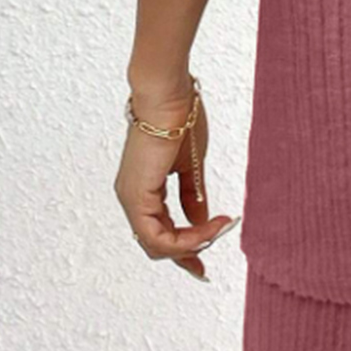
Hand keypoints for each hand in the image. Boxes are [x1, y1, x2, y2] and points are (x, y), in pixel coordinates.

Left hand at [115, 73, 236, 279]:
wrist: (168, 95)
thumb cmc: (180, 119)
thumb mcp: (191, 167)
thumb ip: (193, 197)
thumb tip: (201, 222)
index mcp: (144, 190)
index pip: (160, 233)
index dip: (185, 249)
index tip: (207, 256)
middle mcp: (132, 199)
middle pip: (157, 245)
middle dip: (188, 252)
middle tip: (212, 255)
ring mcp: (131, 198)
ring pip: (156, 245)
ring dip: (191, 244)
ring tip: (219, 228)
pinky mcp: (136, 196)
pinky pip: (157, 235)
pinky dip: (184, 238)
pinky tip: (209, 226)